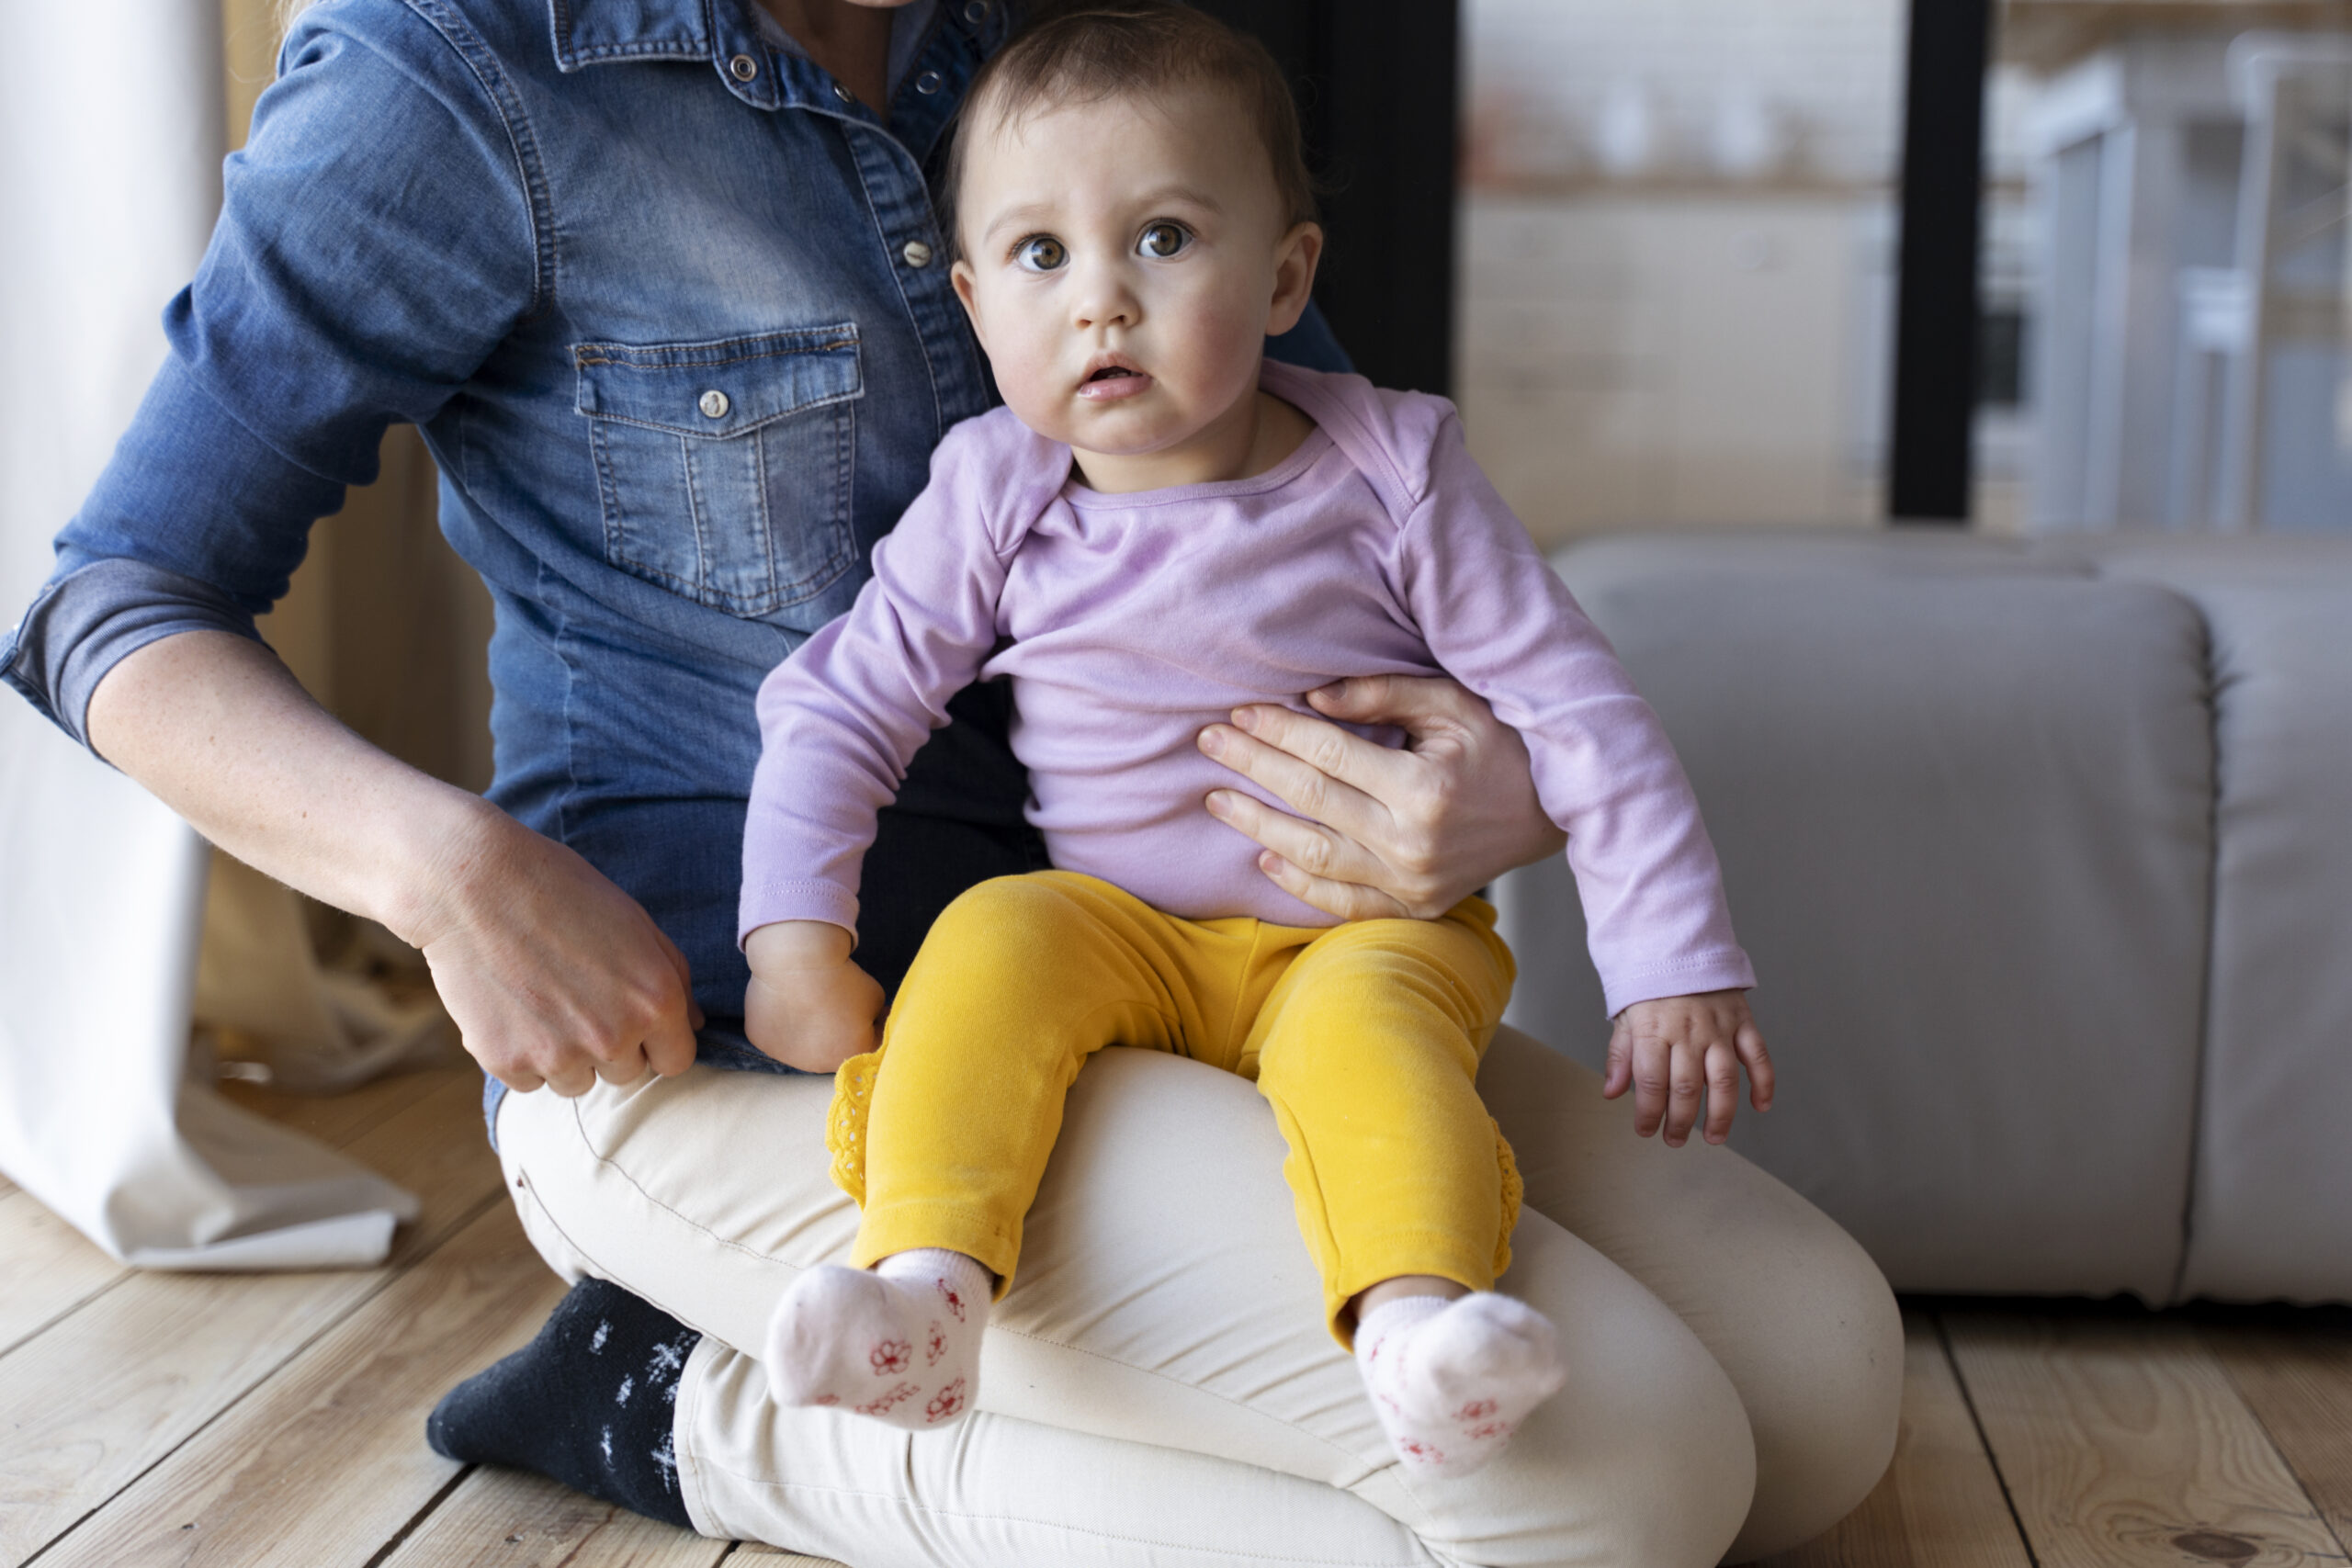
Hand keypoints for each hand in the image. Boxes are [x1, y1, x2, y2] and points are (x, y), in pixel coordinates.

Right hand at [410, 807, 702, 1096]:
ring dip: (565, 1055)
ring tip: (542, 1000)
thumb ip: (674, 978)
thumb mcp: (636, 924)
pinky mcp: (507, 1062)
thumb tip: (695, 1025)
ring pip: (577, 1083)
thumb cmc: (562, 892)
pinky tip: (511, 1008)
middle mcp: (614, 1036)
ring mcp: (559, 1054)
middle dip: (609, 1046)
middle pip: (626, 1074)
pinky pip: (529, 1082)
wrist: (474, 884)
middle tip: (577, 997)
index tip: (631, 1020)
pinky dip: (521, 1055)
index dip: (655, 1041)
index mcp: (656, 1002)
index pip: (676, 1061)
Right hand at [744, 921, 884, 1072]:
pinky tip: (786, 1003)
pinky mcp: (762, 1042)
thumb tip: (868, 1019)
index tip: (871, 1008)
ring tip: (808, 1003)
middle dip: (839, 1032)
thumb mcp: (876, 996)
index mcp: (852, 1054)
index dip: (874, 1024)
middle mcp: (819, 1064)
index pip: (871, 1045)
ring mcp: (787, 1056)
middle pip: (834, 1050)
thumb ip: (875, 1015)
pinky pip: (776, 1036)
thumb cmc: (842, 978)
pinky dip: (781, 1024)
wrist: (798, 961)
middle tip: (834, 1004)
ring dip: (808, 1033)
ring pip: (802, 1047)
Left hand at [1195, 674, 1566, 919]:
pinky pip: (1343, 903)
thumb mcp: (1452, 703)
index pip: (1328, 753)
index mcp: (1424, 787)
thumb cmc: (1503, 745)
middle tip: (1208, 742)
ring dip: (1258, 825)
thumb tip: (1311, 699)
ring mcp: (1413, 883)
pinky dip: (1299, 884)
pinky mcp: (1415, 908)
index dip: (1277, 731)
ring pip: (1314, 856)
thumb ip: (1382, 694)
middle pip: (1311, 800)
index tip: (1239, 712)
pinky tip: (1264, 857)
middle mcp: (1413, 842)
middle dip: (1252, 767)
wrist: (1556, 813)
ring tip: (1217, 800)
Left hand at [1602, 990, 1773, 1146]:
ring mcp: (1718, 1027)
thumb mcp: (1626, 1017)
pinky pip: (1758, 1056)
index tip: (1646, 1131)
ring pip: (1724, 1079)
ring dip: (1720, 1114)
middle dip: (1680, 1121)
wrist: (1678, 945)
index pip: (1650, 1082)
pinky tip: (1759, 1106)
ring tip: (1713, 1137)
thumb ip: (1620, 1056)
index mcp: (1653, 1030)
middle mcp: (1687, 1031)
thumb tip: (1612, 1092)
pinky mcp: (1742, 1021)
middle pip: (1686, 1087)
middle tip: (1674, 1140)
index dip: (1648, 1113)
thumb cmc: (1650, 987)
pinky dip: (1763, 1083)